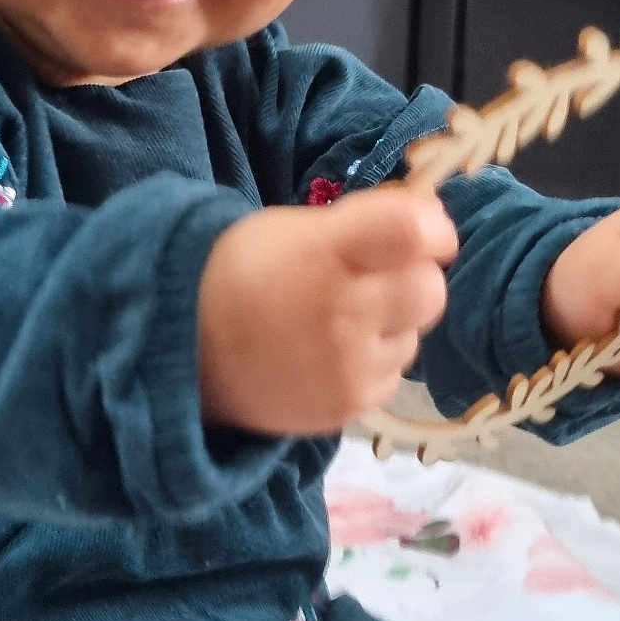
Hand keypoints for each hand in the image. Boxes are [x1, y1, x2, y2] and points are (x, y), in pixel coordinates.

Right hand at [197, 186, 457, 433]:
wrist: (187, 353)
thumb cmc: (244, 274)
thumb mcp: (294, 229)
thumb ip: (363, 222)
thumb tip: (432, 215)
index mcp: (324, 253)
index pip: (412, 232)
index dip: (432, 229)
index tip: (424, 233)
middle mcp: (342, 312)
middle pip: (429, 290)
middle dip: (413, 279)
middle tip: (378, 278)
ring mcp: (348, 366)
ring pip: (414, 335)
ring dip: (392, 323)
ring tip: (342, 320)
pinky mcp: (349, 405)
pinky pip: (392, 374)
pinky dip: (373, 360)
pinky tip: (333, 353)